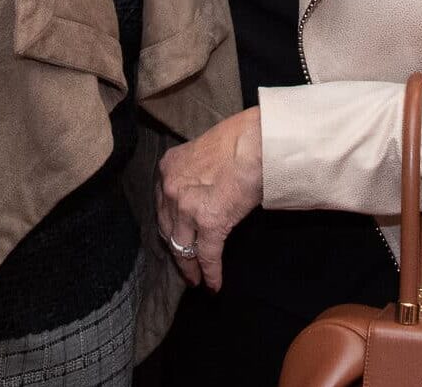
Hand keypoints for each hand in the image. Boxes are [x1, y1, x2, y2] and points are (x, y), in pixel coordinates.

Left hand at [156, 107, 263, 288]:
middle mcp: (171, 188)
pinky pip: (207, 255)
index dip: (169, 224)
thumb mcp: (205, 149)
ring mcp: (187, 207)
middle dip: (176, 249)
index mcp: (169, 168)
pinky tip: (213, 285)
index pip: (163, 205)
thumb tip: (207, 189)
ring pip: (182, 247)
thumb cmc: (241, 138)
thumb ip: (196, 172)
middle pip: (168, 229)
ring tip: (195, 279)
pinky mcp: (209, 223)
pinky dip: (210, 272)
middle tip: (183, 264)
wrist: (258, 141)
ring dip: (189, 266)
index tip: (174, 236)